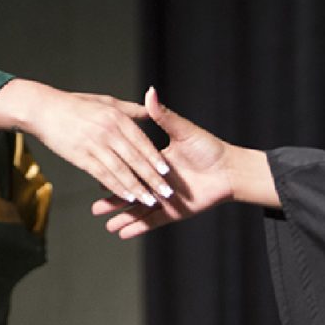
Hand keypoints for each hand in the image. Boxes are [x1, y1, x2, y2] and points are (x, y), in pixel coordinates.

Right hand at [0, 79, 172, 206]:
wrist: (44, 108)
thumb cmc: (76, 104)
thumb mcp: (106, 101)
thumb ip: (130, 110)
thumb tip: (150, 111)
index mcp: (117, 117)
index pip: (142, 141)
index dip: (155, 158)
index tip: (168, 172)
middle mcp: (108, 131)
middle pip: (135, 159)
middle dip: (152, 178)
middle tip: (168, 193)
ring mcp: (94, 145)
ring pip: (121, 171)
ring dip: (137, 189)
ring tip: (151, 201)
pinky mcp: (81, 157)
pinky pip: (102, 175)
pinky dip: (116, 188)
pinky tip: (127, 198)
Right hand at [91, 87, 238, 238]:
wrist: (230, 170)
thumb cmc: (208, 148)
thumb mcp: (182, 130)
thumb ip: (163, 115)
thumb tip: (150, 92)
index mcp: (157, 161)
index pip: (130, 167)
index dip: (114, 170)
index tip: (97, 172)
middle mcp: (158, 181)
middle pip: (131, 190)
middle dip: (112, 199)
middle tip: (94, 207)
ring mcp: (165, 198)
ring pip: (139, 209)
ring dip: (121, 216)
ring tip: (104, 223)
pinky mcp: (175, 212)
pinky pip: (153, 222)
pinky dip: (138, 228)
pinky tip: (123, 233)